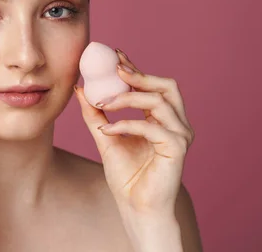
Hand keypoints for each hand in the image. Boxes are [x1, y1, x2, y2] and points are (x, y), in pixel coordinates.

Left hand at [73, 50, 194, 215]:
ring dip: (128, 98)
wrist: (136, 207)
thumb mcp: (106, 137)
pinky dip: (126, 124)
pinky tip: (107, 129)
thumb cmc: (127, 176)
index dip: (135, 68)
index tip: (114, 55)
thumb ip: (95, 114)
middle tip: (116, 69)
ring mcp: (180, 135)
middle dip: (140, 74)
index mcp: (163, 119)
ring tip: (104, 102)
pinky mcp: (177, 148)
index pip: (153, 85)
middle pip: (167, 86)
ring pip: (159, 102)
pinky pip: (150, 127)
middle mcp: (176, 124)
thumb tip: (80, 88)